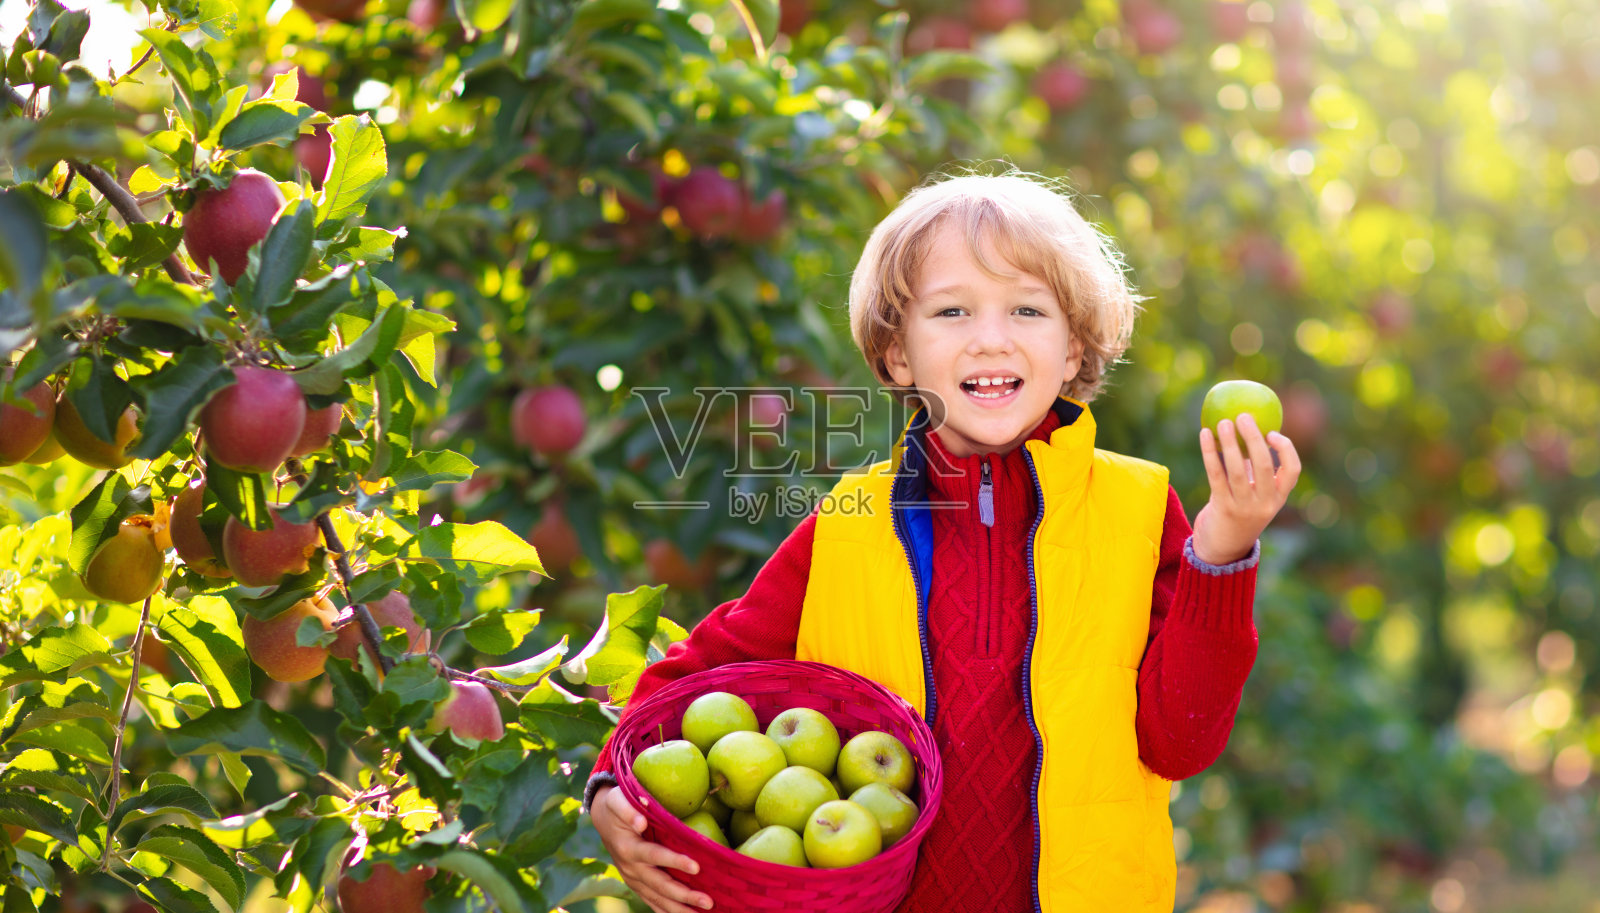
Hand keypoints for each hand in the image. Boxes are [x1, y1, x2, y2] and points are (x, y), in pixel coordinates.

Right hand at [590, 785, 713, 911]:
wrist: (603, 820)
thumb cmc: (617, 806)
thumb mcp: (617, 800)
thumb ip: (627, 809)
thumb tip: (641, 821)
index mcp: (628, 848)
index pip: (654, 856)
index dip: (674, 862)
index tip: (696, 867)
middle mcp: (631, 868)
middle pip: (659, 885)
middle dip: (684, 894)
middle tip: (708, 901)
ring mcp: (633, 880)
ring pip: (657, 898)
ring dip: (679, 908)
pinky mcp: (636, 885)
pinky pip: (652, 902)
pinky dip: (667, 911)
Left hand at [1191, 413, 1300, 565]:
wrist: (1222, 549)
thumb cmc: (1239, 512)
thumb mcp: (1254, 495)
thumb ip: (1254, 470)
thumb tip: (1247, 430)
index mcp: (1278, 498)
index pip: (1292, 471)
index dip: (1285, 449)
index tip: (1271, 432)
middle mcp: (1265, 503)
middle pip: (1265, 466)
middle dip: (1254, 438)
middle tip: (1243, 416)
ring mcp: (1243, 508)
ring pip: (1237, 470)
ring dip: (1230, 443)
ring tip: (1223, 422)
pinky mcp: (1222, 508)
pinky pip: (1216, 475)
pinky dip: (1210, 452)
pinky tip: (1204, 434)